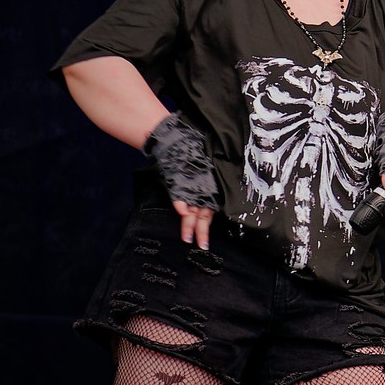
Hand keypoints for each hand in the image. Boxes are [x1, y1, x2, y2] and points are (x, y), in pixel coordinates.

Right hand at [144, 112, 219, 244]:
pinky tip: (182, 212)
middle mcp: (201, 190)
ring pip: (193, 208)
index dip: (204, 228)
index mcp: (207, 191)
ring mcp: (192, 185)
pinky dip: (181, 202)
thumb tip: (185, 211)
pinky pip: (181, 193)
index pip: (207, 214)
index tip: (202, 244)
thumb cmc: (190, 156)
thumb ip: (193, 192)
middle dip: (199, 231)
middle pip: (201, 215)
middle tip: (199, 247)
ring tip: (188, 239)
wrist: (177, 138)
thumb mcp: (198, 174)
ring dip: (190, 224)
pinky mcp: (182, 178)